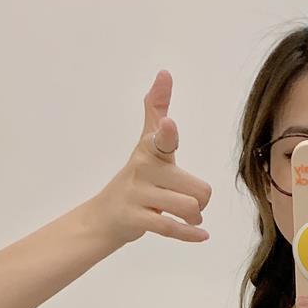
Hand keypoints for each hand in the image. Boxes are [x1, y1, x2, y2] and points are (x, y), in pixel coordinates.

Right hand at [85, 70, 211, 247]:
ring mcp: (137, 195)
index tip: (168, 126)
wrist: (105, 216)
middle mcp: (143, 169)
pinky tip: (202, 235)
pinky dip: (189, 234)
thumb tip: (164, 72)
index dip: (166, 133)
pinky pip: (170, 227)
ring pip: (189, 208)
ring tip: (186, 216)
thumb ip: (157, 109)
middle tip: (185, 200)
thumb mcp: (147, 144)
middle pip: (200, 189)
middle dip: (200, 200)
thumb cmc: (138, 177)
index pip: (162, 138)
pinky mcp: (135, 219)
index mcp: (150, 150)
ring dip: (194, 218)